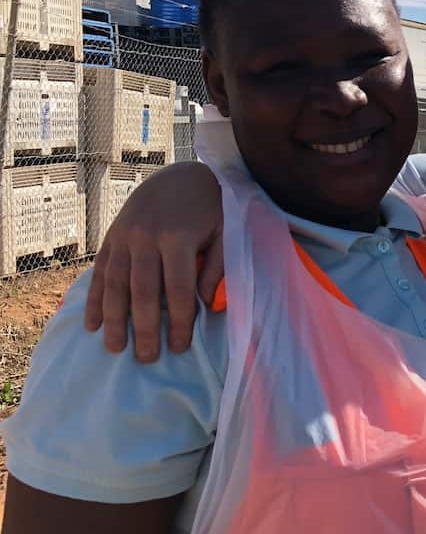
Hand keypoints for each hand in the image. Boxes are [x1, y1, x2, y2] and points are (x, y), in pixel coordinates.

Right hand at [83, 162, 225, 361]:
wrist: (181, 174)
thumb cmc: (212, 208)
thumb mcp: (225, 232)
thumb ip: (217, 266)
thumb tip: (204, 304)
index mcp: (178, 237)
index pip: (179, 289)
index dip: (180, 321)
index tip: (180, 347)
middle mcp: (146, 237)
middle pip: (143, 291)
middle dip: (144, 328)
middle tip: (146, 359)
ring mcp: (124, 236)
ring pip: (115, 283)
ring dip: (113, 318)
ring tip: (115, 348)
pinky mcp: (111, 236)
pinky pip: (99, 271)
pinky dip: (94, 298)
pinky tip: (91, 323)